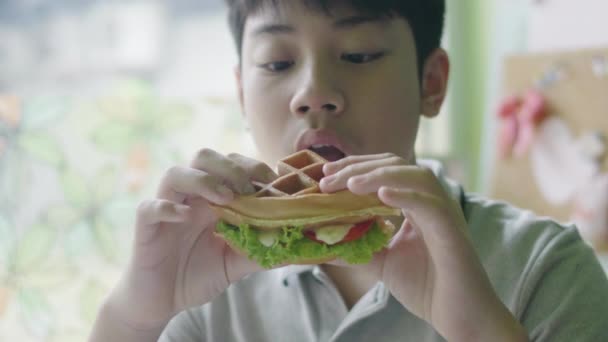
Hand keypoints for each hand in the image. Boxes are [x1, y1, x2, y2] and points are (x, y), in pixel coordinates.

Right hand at [106, 149, 277, 329]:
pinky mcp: (145, 227)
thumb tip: (295, 246)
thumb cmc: (197, 275)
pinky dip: (167, 207)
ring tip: (224, 198)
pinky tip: (185, 217)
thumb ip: (260, 252)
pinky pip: (150, 207)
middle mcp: (189, 197)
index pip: (231, 165)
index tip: (275, 182)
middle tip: (249, 189)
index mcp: (211, 198)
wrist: (162, 301)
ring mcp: (166, 208)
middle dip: (230, 167)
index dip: (252, 167)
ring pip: (175, 173)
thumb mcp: (235, 264)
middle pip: (203, 157)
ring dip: (203, 180)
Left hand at [320, 153, 527, 340]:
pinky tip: (383, 194)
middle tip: (327, 177)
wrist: (457, 315)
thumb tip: (323, 242)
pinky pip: (431, 205)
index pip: (384, 170)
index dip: (355, 167)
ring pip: (415, 176)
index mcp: (415, 203)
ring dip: (380, 175)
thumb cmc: (426, 287)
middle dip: (360, 167)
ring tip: (350, 184)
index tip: (325, 175)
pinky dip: (407, 195)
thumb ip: (358, 247)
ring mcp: (444, 212)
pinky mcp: (452, 230)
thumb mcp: (382, 262)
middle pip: (396, 165)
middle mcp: (431, 201)